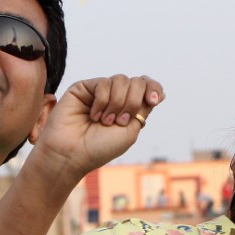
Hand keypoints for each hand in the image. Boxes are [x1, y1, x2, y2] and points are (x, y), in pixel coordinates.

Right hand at [32, 74, 162, 179]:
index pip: (147, 87)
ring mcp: (99, 92)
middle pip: (136, 82)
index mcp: (128, 108)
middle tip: (119, 121)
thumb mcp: (130, 130)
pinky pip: (103, 84)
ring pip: (120, 80)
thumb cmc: (99, 148)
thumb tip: (162, 93)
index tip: (153, 101)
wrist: (72, 154)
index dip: (153, 89)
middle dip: (132, 102)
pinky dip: (102, 101)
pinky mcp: (83, 88)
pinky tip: (94, 115)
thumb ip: (144, 109)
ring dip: (116, 103)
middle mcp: (115, 98)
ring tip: (104, 121)